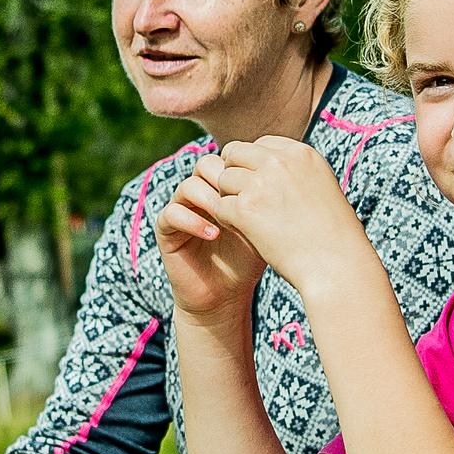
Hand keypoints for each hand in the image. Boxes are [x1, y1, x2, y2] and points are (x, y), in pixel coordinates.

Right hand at [155, 170, 266, 321]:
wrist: (226, 294)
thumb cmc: (249, 259)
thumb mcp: (263, 227)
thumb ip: (267, 201)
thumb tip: (288, 176)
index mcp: (222, 186)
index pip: (229, 159)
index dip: (243, 170)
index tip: (262, 189)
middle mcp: (200, 192)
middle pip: (206, 164)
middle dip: (226, 180)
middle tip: (243, 199)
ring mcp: (181, 208)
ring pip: (188, 185)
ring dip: (210, 199)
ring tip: (229, 218)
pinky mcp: (166, 230)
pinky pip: (172, 213)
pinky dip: (192, 221)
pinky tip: (213, 234)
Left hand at [182, 137, 368, 298]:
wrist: (337, 265)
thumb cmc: (332, 235)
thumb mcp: (321, 188)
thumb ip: (294, 173)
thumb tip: (264, 169)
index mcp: (302, 154)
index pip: (260, 144)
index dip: (253, 165)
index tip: (260, 186)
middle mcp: (280, 162)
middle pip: (235, 154)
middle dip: (235, 175)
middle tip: (245, 201)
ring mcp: (261, 183)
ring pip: (224, 179)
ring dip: (229, 198)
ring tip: (246, 218)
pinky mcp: (245, 209)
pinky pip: (220, 206)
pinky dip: (226, 220)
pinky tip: (241, 231)